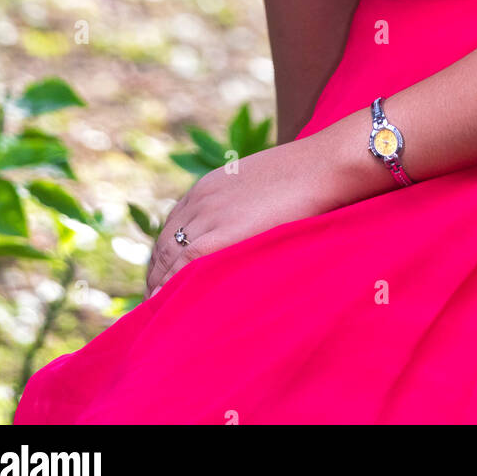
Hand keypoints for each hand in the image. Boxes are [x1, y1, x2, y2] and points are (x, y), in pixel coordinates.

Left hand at [144, 136, 343, 298]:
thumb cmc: (305, 175)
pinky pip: (182, 266)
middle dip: (156, 272)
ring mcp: (208, 216)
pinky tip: (164, 304)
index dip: (164, 254)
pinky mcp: (219, 235)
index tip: (163, 275)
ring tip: (156, 309)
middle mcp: (200, 200)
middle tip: (155, 300)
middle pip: (164, 242)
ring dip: (158, 283)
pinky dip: (169, 286)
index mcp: (208, 186)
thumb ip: (245, 202)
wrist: (322, 166)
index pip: (172, 225)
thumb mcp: (263, 184)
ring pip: (168, 256)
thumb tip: (251, 221)